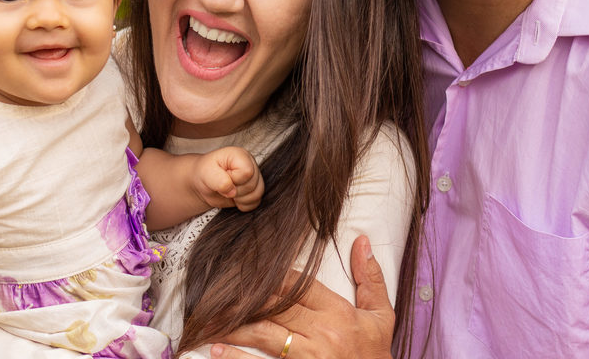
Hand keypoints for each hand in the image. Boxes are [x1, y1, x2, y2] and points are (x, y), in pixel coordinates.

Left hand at [194, 146, 264, 211]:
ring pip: (257, 194)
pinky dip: (244, 205)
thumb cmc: (205, 173)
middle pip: (253, 184)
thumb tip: (232, 191)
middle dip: (236, 191)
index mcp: (240, 155)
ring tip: (229, 193)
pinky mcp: (254, 189)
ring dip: (241, 199)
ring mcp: (254, 176)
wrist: (204, 182)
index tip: (223, 178)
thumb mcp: (206, 173)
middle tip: (224, 187)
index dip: (234, 180)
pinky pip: (256, 202)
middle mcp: (250, 164)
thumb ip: (218, 180)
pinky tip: (234, 199)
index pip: (247, 172)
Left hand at [211, 236, 394, 358]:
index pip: (298, 284)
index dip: (270, 274)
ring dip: (233, 324)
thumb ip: (371, 279)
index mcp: (338, 312)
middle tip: (214, 286)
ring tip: (207, 317)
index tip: (247, 266)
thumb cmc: (375, 356)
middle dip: (245, 295)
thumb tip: (362, 241)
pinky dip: (237, 358)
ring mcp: (308, 358)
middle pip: (275, 306)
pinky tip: (217, 350)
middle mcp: (322, 333)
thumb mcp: (381, 317)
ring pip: (263, 333)